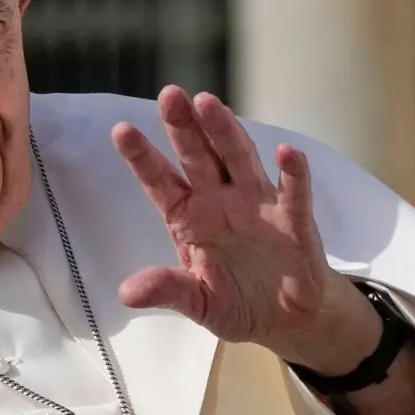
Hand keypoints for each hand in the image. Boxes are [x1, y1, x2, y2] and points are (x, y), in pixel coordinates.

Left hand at [111, 86, 381, 373]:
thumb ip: (168, 290)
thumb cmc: (237, 302)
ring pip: (239, 160)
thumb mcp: (198, 302)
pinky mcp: (294, 220)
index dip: (142, 157)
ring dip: (226, 132)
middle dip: (184, 126)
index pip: (161, 181)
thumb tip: (126, 293)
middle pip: (199, 156)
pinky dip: (293, 173)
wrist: (287, 319)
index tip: (121, 131)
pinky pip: (293, 193)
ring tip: (210, 105)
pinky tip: (287, 152)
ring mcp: (257, 204)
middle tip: (170, 95)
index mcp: (189, 216)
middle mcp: (220, 200)